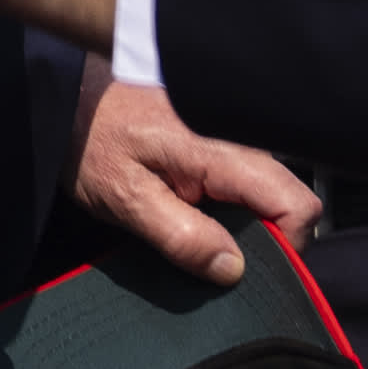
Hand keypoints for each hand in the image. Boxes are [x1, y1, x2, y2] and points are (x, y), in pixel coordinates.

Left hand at [73, 68, 313, 287]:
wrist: (69, 97)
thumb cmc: (91, 143)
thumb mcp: (125, 198)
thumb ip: (181, 235)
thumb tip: (233, 269)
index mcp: (222, 151)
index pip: (298, 203)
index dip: (287, 247)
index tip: (246, 270)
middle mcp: (240, 139)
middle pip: (288, 201)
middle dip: (265, 241)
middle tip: (213, 259)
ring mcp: (233, 139)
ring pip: (267, 195)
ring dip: (245, 227)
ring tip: (197, 237)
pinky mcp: (220, 143)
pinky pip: (246, 184)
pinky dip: (231, 210)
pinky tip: (194, 217)